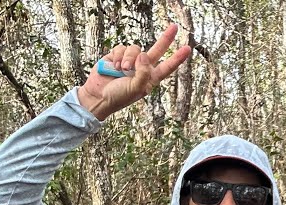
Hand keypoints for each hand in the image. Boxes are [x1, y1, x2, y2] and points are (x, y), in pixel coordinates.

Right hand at [78, 23, 192, 120]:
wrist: (98, 96)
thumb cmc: (118, 97)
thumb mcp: (136, 89)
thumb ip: (143, 73)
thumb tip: (144, 55)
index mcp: (150, 78)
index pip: (167, 67)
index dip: (177, 58)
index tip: (187, 48)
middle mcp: (142, 68)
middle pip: (157, 49)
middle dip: (166, 38)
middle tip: (174, 27)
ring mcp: (130, 61)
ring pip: (135, 48)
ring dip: (128, 59)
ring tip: (121, 70)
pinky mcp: (116, 55)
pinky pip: (121, 48)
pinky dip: (117, 57)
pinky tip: (113, 67)